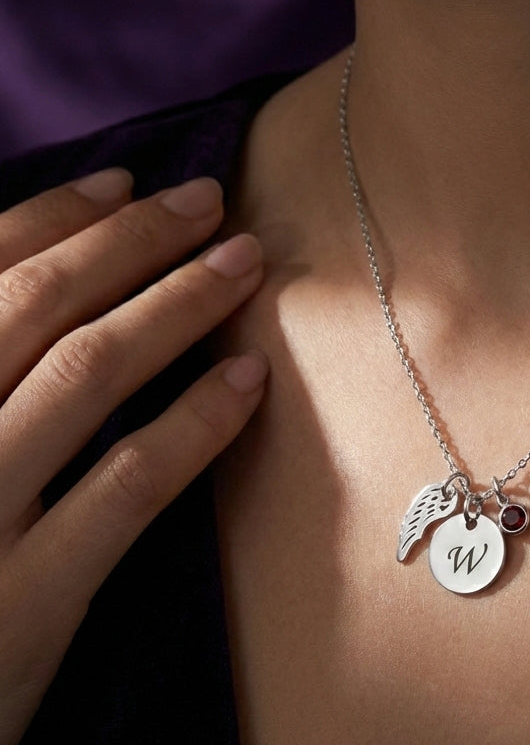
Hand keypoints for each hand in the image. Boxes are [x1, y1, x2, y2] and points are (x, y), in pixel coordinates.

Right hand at [0, 170, 265, 743]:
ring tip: (243, 262)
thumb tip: (39, 301)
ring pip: (86, 374)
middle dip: (130, 241)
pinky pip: (126, 487)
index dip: (51, 219)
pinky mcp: (25, 600)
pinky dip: (194, 424)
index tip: (123, 184)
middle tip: (208, 200)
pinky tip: (249, 379)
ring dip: (176, 304)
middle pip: (36, 306)